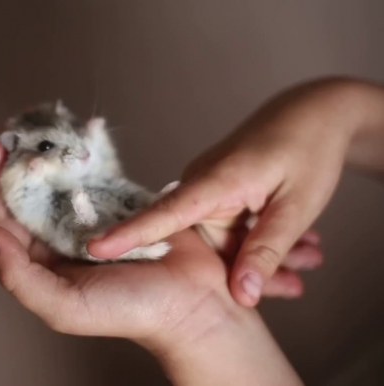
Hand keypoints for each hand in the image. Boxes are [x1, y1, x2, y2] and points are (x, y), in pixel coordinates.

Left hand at [0, 141, 301, 384]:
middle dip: (22, 161)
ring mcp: (91, 220)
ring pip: (62, 180)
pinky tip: (81, 132)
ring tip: (45, 123)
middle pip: (31, 193)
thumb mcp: (64, 306)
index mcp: (41, 262)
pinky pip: (98, 176)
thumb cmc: (129, 312)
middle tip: (18, 127)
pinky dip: (88, 155)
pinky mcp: (121, 206)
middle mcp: (61, 239)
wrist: (192, 306)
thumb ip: (19, 277)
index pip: (6, 219)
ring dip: (52, 153)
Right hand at [87, 78, 360, 306]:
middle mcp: (202, 186)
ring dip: (263, 254)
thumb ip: (267, 250)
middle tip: (294, 284)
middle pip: (202, 245)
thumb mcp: (297, 205)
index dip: (129, 234)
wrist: (316, 112)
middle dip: (244, 268)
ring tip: (309, 255)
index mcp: (214, 181)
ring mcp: (209, 191)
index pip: (164, 214)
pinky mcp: (218, 195)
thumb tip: (242, 294)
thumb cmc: (308, 149)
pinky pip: (229, 231)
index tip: (93, 248)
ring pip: (221, 241)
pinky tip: (300, 246)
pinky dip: (260, 241)